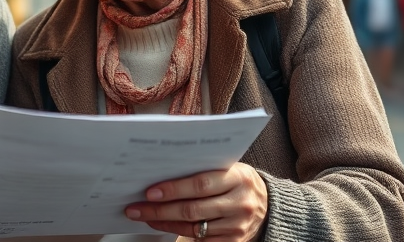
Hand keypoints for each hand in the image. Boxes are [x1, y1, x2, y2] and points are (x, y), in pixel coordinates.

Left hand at [124, 162, 267, 240]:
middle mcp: (240, 203)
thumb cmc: (237, 181)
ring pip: (193, 227)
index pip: (200, 184)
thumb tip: (162, 170)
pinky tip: (162, 225)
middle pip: (193, 209)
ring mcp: (237, 225)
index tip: (149, 192)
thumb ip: (203, 169)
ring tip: (144, 215)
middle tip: (136, 207)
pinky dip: (177, 232)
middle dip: (160, 209)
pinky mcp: (234, 241)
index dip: (173, 189)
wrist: (268, 204)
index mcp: (238, 178)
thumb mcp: (229, 168)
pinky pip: (200, 240)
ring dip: (164, 222)